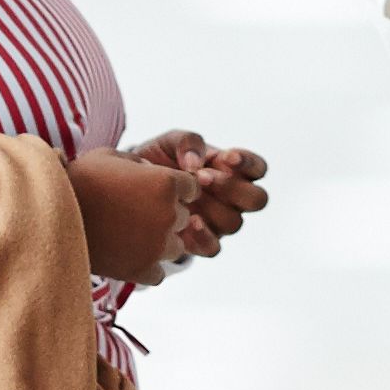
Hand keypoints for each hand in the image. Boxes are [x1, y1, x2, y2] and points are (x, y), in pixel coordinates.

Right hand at [70, 146, 199, 283]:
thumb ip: (140, 163)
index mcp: (165, 182)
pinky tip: (124, 255)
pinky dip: (145, 267)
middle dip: (164, 215)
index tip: (150, 191)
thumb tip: (152, 171)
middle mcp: (168, 214)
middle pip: (182, 217)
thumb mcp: (110, 157)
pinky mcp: (142, 270)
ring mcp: (157, 245)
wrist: (48, 216)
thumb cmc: (77, 180)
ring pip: (175, 247)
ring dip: (158, 243)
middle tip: (132, 213)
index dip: (172, 189)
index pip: (191, 188)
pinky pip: (158, 273)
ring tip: (127, 236)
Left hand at [137, 132, 269, 256]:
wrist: (131, 187)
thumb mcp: (170, 142)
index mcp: (232, 171)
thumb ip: (188, 142)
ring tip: (188, 196)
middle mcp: (232, 199)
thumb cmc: (159, 161)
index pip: (258, 168)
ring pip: (235, 223)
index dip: (249, 163)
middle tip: (204, 177)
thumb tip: (195, 164)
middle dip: (233, 188)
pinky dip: (203, 236)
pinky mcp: (202, 242)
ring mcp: (219, 222)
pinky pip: (214, 248)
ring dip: (214, 208)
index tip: (226, 156)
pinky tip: (188, 221)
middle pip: (257, 199)